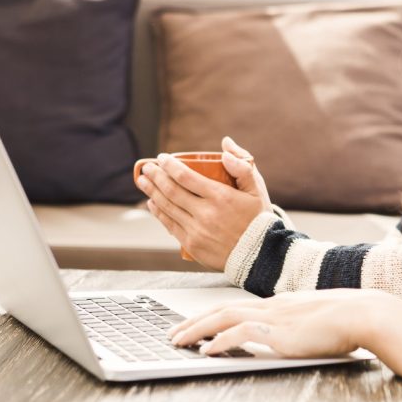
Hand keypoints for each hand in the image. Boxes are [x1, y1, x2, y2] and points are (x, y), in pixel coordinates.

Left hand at [136, 137, 271, 270]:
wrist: (259, 255)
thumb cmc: (258, 219)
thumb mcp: (256, 190)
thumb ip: (242, 166)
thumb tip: (224, 145)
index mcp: (221, 197)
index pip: (186, 177)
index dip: (169, 165)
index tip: (161, 157)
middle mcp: (206, 214)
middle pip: (171, 191)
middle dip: (155, 176)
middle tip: (146, 167)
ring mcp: (197, 230)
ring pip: (167, 207)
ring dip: (151, 192)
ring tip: (142, 181)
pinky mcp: (192, 245)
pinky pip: (170, 225)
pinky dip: (158, 212)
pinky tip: (152, 203)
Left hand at [167, 289, 401, 357]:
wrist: (365, 313)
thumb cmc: (351, 319)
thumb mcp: (320, 320)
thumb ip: (304, 325)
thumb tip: (300, 334)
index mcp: (281, 303)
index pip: (238, 306)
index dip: (213, 314)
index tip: (196, 323)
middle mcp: (273, 306)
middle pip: (223, 309)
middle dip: (194, 320)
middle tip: (173, 332)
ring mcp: (275, 316)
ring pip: (224, 318)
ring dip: (197, 330)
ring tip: (178, 341)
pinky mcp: (280, 331)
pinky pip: (241, 334)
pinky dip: (220, 342)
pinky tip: (207, 351)